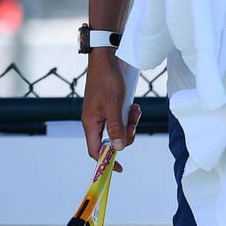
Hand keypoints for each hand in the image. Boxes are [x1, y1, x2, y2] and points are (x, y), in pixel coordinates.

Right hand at [80, 51, 139, 169]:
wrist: (107, 57)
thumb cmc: (107, 79)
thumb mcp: (114, 105)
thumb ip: (116, 128)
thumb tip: (118, 149)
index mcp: (91, 122)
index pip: (95, 150)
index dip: (106, 161)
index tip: (120, 169)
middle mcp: (95, 120)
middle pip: (111, 140)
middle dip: (125, 135)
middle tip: (133, 123)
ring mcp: (103, 113)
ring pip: (119, 129)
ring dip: (130, 124)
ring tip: (135, 111)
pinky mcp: (111, 106)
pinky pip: (122, 118)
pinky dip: (130, 115)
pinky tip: (134, 106)